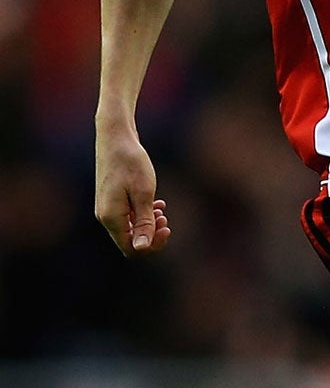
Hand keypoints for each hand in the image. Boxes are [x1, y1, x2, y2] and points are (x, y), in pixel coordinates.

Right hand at [95, 124, 171, 255]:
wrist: (116, 138)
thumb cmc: (131, 163)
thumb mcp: (143, 194)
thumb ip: (144, 222)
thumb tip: (141, 249)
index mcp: (111, 218)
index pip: (130, 248)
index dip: (151, 245)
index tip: (167, 227)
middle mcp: (106, 216)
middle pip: (130, 240)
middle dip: (151, 234)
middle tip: (165, 219)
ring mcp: (108, 208)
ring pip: (131, 228)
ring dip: (149, 223)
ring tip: (162, 209)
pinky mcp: (113, 199)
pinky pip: (129, 216)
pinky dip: (143, 213)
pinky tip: (157, 204)